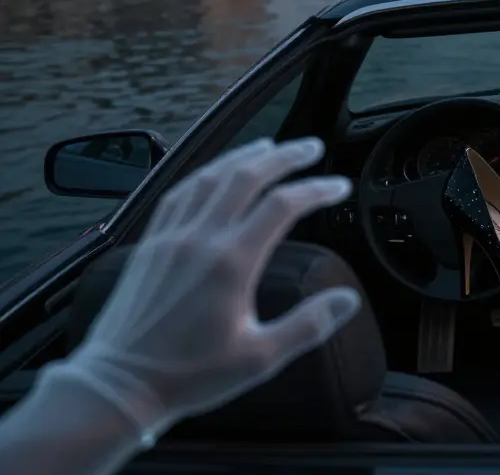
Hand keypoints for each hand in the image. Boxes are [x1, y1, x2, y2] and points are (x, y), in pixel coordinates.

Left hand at [52, 138, 360, 444]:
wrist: (120, 384)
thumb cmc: (189, 375)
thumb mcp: (260, 358)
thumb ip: (308, 325)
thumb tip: (347, 301)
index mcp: (231, 264)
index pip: (283, 206)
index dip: (316, 189)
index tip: (338, 187)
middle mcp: (199, 240)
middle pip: (247, 176)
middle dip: (284, 156)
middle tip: (311, 147)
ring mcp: (170, 238)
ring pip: (210, 177)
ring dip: (244, 156)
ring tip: (269, 147)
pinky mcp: (149, 244)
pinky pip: (179, 193)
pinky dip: (204, 173)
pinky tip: (215, 173)